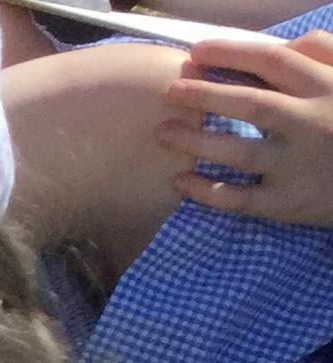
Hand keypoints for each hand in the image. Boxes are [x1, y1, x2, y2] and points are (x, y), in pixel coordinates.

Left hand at [161, 33, 332, 222]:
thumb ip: (324, 56)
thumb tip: (286, 45)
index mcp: (325, 88)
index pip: (272, 61)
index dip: (230, 53)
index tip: (195, 53)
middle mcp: (309, 123)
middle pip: (250, 104)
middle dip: (205, 94)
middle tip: (169, 90)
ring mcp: (297, 165)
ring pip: (238, 152)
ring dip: (194, 141)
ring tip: (162, 131)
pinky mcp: (288, 202)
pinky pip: (238, 199)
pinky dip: (205, 191)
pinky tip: (178, 181)